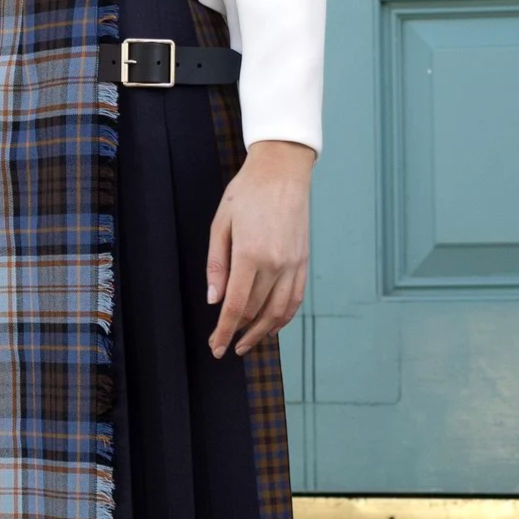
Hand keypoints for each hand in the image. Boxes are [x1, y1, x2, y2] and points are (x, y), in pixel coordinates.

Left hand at [205, 139, 312, 357]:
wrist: (283, 170)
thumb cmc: (246, 193)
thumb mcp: (221, 224)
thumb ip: (217, 264)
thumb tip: (214, 300)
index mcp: (250, 254)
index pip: (235, 306)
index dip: (224, 331)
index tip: (215, 348)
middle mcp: (275, 264)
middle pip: (255, 312)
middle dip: (238, 333)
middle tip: (224, 345)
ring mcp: (293, 264)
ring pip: (278, 312)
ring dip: (261, 333)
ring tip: (247, 344)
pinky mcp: (303, 261)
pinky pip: (295, 299)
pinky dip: (283, 317)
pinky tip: (272, 326)